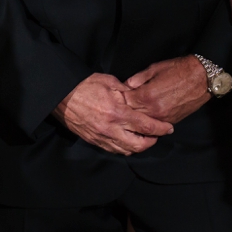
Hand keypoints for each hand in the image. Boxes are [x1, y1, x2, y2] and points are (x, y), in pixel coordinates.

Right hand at [53, 73, 173, 155]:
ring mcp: (102, 137)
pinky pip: (113, 150)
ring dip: (138, 146)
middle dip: (151, 142)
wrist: (62, 96)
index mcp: (117, 112)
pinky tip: (128, 140)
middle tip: (157, 134)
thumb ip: (127, 91)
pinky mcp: (94, 140)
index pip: (146, 126)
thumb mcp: (110, 82)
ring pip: (126, 150)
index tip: (169, 128)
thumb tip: (139, 96)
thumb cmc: (85, 85)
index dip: (160, 129)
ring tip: (144, 138)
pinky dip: (124, 147)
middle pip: (139, 145)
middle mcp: (111, 129)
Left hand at [123, 57, 210, 124]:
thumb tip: (126, 86)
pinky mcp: (171, 122)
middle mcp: (154, 110)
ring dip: (136, 119)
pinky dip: (149, 122)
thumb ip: (137, 79)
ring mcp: (163, 118)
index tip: (116, 97)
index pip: (125, 102)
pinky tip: (145, 118)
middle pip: (132, 115)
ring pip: (143, 124)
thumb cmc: (178, 69)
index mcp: (147, 95)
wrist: (201, 78)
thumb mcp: (154, 69)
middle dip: (126, 110)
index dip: (120, 99)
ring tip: (132, 113)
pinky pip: (155, 126)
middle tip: (121, 106)